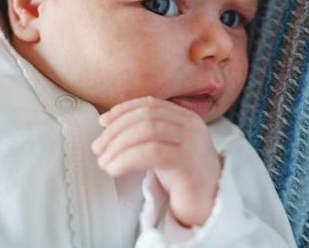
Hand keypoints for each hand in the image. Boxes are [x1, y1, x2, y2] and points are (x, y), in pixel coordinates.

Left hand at [91, 96, 221, 226]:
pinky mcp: (189, 163)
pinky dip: (127, 159)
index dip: (123, 110)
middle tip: (99, 148)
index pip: (149, 104)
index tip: (103, 123)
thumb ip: (145, 134)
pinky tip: (115, 169)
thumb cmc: (183, 178)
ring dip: (119, 146)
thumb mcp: (164, 148)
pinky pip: (152, 153)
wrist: (209, 205)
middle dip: (116, 130)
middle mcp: (191, 125)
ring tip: (105, 162)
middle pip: (146, 116)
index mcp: (185, 117)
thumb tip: (108, 128)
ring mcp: (193, 142)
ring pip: (148, 131)